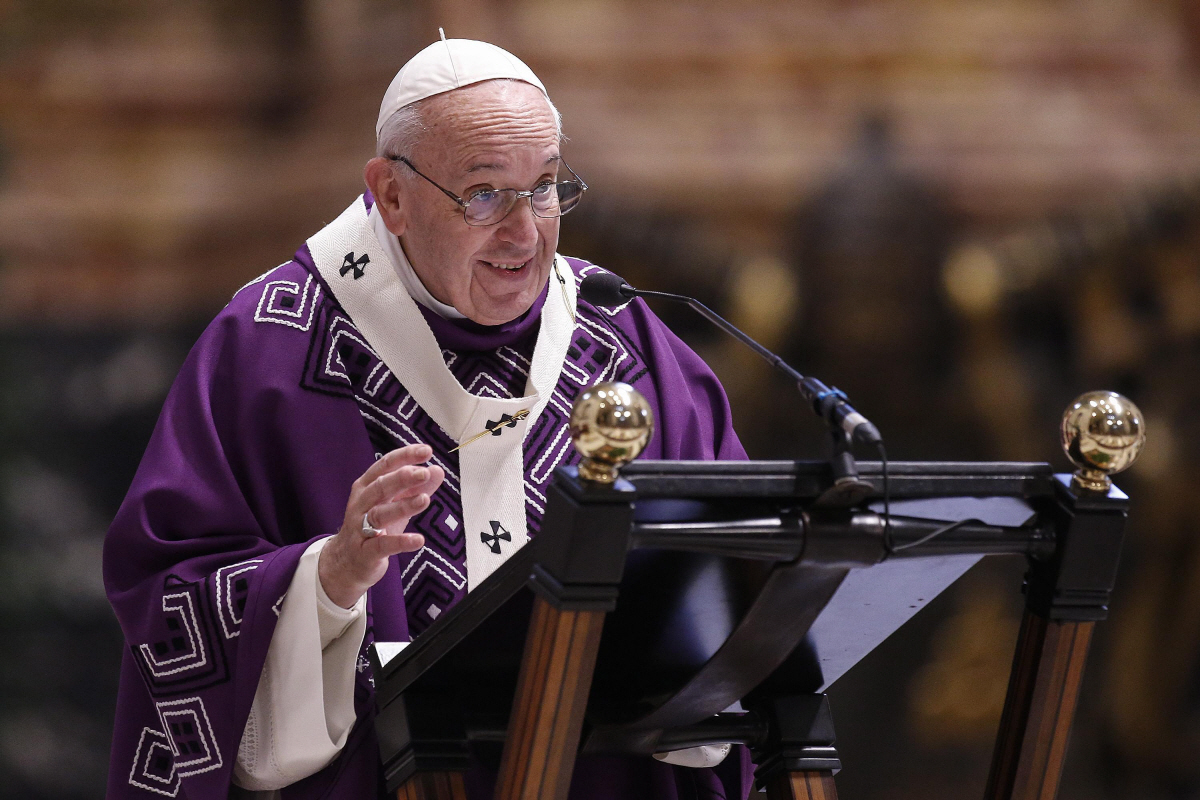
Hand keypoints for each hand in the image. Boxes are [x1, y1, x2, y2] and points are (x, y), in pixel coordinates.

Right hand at [318, 444, 444, 607]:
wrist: (346, 563)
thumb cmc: (374, 527)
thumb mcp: (395, 504)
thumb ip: (416, 488)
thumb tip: (437, 470)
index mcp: (367, 486)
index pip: (385, 465)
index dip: (405, 457)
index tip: (426, 451)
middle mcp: (361, 504)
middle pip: (380, 487)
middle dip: (402, 478)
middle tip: (424, 473)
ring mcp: (360, 528)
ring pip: (380, 514)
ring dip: (403, 506)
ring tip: (425, 500)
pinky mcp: (365, 552)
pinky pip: (383, 545)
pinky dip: (401, 542)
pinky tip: (418, 540)